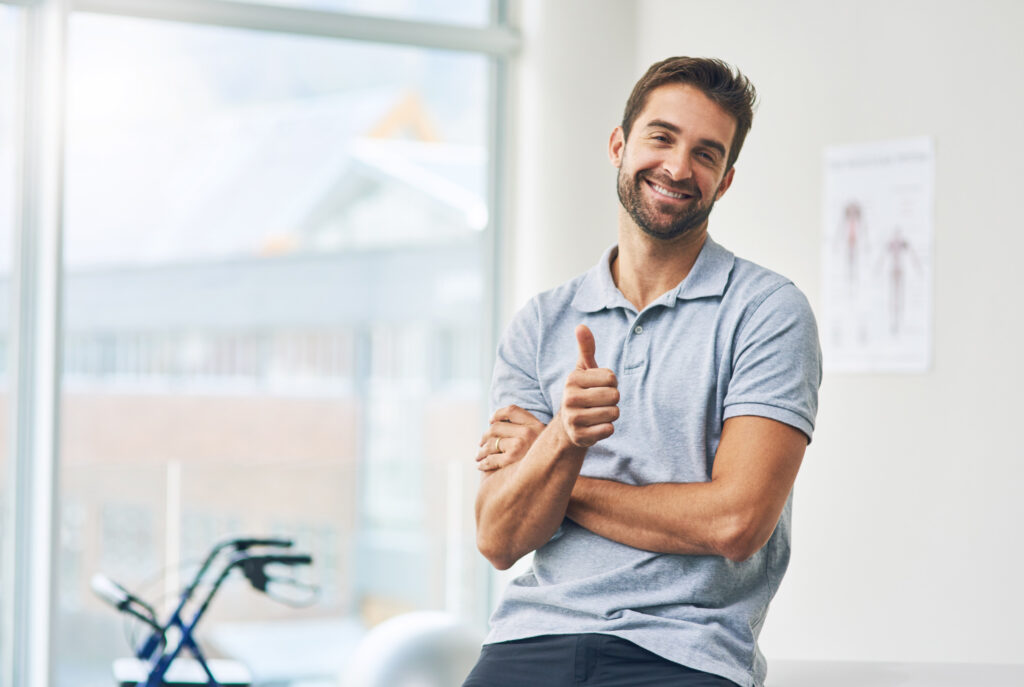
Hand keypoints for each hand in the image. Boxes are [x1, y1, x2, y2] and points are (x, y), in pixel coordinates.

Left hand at [476, 405, 545, 471]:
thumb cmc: (548, 461)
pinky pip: (491, 459)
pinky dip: (483, 462)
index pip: (511, 410)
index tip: (491, 421)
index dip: (497, 414)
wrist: (557, 479)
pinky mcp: (512, 459)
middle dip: (485, 436)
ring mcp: (520, 445)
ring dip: (482, 450)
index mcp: (536, 424)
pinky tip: (481, 465)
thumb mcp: (544, 440)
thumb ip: (528, 431)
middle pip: (496, 427)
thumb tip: (501, 425)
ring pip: (492, 443)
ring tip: (478, 455)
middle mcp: (528, 432)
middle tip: (481, 443)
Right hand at [559, 324, 618, 446]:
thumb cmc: (582, 391)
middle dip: (613, 399)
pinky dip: (608, 428)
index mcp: (572, 379)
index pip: (611, 378)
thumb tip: (581, 326)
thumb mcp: (583, 369)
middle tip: (600, 402)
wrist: (569, 426)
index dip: (611, 383)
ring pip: (614, 413)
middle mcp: (570, 398)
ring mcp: (574, 418)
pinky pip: (609, 429)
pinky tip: (596, 426)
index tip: (599, 387)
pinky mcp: (580, 436)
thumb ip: (586, 348)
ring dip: (611, 414)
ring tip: (598, 413)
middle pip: (614, 396)